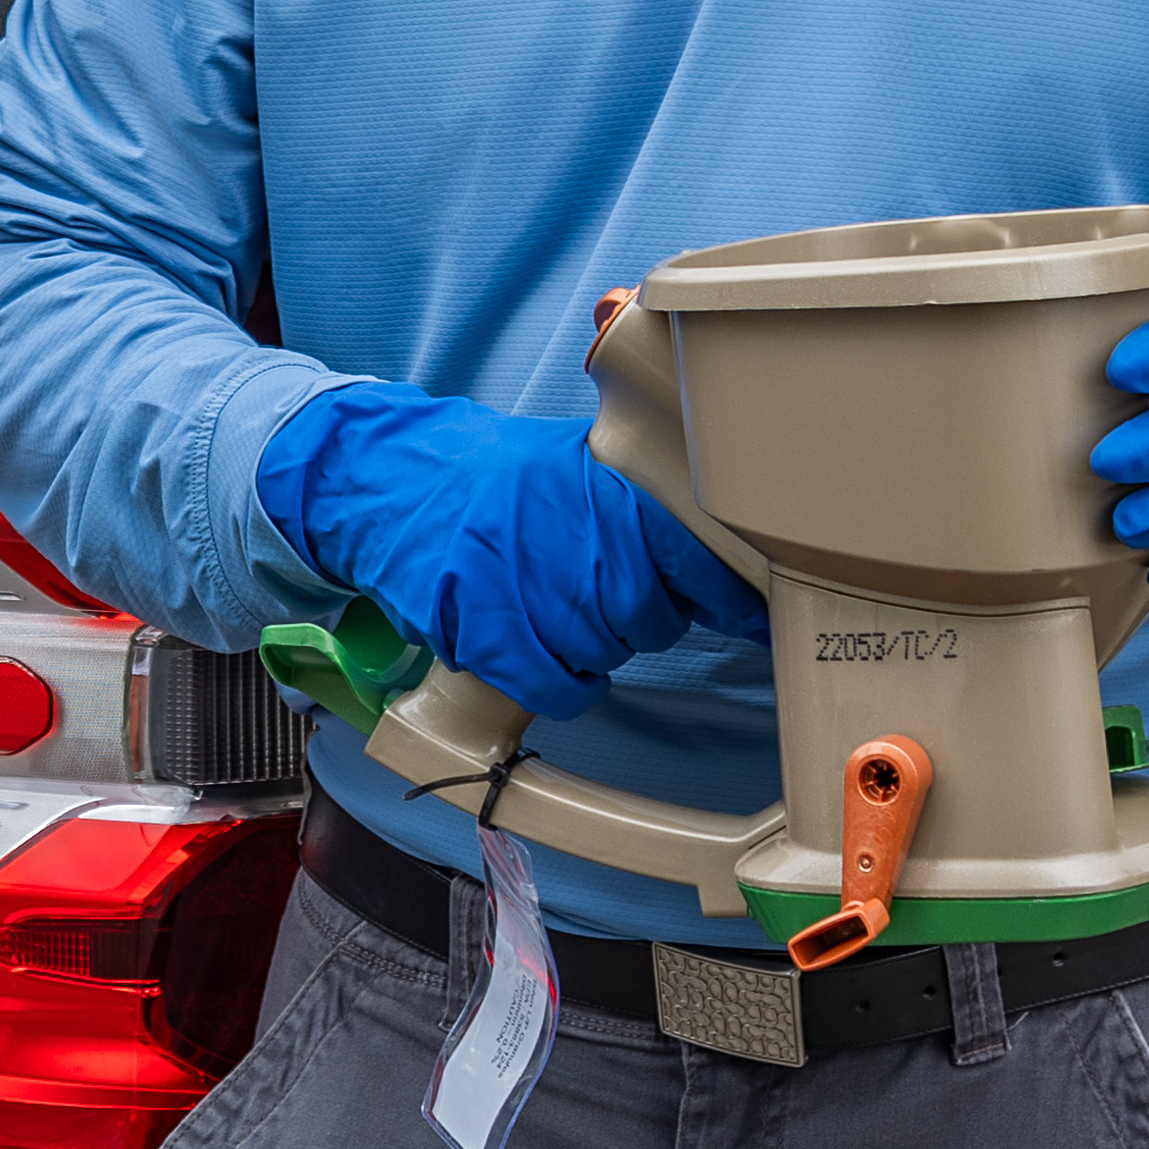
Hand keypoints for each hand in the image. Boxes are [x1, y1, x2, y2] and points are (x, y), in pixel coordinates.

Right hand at [258, 380, 767, 718]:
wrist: (392, 481)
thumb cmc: (485, 475)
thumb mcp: (566, 460)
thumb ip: (628, 499)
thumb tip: (702, 546)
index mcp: (605, 494)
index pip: (692, 561)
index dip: (729, 599)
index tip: (755, 618)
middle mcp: (577, 546)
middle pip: (651, 618)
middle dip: (642, 618)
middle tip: (613, 600)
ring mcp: (535, 595)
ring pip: (605, 653)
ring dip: (596, 646)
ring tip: (563, 613)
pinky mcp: (492, 637)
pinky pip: (559, 687)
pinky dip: (566, 685)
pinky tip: (554, 662)